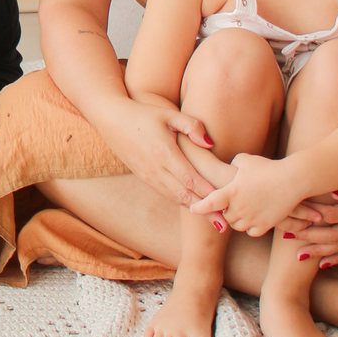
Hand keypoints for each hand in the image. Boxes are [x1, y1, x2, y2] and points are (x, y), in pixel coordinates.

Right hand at [101, 97, 218, 210]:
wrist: (111, 119)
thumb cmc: (143, 113)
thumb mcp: (169, 114)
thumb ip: (192, 126)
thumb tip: (211, 144)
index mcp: (164, 153)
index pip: (191, 179)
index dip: (209, 192)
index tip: (226, 201)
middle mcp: (156, 169)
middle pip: (186, 195)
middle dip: (206, 209)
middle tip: (225, 222)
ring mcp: (148, 175)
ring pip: (176, 198)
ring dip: (195, 209)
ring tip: (214, 220)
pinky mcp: (144, 178)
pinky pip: (167, 194)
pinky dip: (183, 202)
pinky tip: (195, 206)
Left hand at [192, 152, 310, 238]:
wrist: (293, 180)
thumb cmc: (269, 168)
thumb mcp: (247, 160)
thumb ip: (235, 163)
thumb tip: (232, 167)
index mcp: (231, 191)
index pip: (210, 202)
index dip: (200, 207)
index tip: (192, 209)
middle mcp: (239, 207)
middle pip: (225, 216)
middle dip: (225, 211)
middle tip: (229, 206)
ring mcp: (252, 218)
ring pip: (237, 226)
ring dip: (237, 220)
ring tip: (242, 211)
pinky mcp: (265, 225)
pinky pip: (251, 232)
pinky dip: (250, 228)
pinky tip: (253, 219)